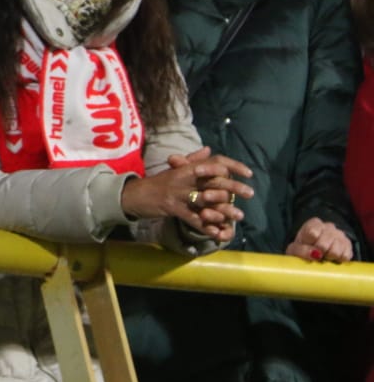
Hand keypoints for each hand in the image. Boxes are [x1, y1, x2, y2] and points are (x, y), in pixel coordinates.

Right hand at [122, 146, 253, 240]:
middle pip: (214, 180)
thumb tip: (209, 150)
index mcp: (186, 168)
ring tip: (239, 216)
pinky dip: (205, 226)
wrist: (132, 195)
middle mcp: (184, 178)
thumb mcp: (174, 170)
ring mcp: (177, 193)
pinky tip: (217, 232)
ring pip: (206, 201)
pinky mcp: (171, 208)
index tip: (248, 173)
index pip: (214, 162)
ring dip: (224, 210)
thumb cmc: (155, 184)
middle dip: (234, 187)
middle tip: (250, 193)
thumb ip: (192, 160)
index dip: (233, 165)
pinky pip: (192, 218)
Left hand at [287, 218, 353, 263]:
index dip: (308, 244)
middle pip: (323, 244)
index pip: (312, 233)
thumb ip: (300, 250)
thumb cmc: (302, 249)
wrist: (314, 253)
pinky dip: (337, 260)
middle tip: (315, 253)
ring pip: (335, 251)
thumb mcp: (294, 249)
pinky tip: (332, 258)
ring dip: (328, 257)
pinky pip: (345, 256)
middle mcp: (329, 226)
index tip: (306, 245)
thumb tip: (316, 254)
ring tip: (324, 256)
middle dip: (318, 252)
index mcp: (314, 223)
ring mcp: (341, 235)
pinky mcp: (349, 246)